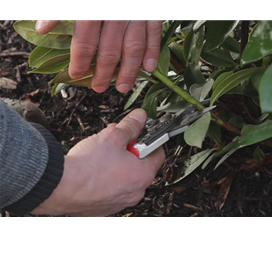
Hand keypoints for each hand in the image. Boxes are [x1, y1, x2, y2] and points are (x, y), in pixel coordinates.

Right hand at [31, 109, 164, 216]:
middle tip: (116, 139)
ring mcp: (121, 201)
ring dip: (118, 162)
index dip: (149, 139)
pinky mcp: (106, 207)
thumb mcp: (113, 136)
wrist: (60, 187)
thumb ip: (131, 125)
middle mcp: (136, 191)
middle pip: (141, 164)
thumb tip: (140, 117)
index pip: (158, 152)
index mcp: (143, 174)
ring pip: (125, 176)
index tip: (139, 132)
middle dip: (130, 149)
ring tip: (102, 153)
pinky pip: (112, 188)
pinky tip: (95, 169)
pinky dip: (107, 178)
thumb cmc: (88, 165)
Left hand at [35, 20, 162, 92]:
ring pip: (134, 46)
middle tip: (99, 88)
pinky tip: (150, 68)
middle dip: (104, 72)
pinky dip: (154, 51)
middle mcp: (117, 11)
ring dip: (129, 70)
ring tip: (123, 87)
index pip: (85, 38)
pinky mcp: (152, 10)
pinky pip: (154, 32)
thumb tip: (43, 28)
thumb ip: (59, 9)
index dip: (80, 60)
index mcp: (93, 6)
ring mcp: (136, 11)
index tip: (77, 75)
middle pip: (110, 48)